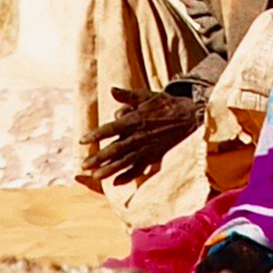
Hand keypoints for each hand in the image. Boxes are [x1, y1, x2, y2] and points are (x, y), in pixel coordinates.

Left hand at [79, 87, 200, 185]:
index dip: (96, 135)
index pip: (111, 128)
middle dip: (99, 157)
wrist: (189, 117)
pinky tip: (116, 182)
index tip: (82, 140)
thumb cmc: (165, 104)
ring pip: (125, 161)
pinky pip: (139, 169)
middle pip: (115, 149)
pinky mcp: (154, 157)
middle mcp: (139, 136)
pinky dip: (128, 176)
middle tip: (84, 165)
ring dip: (110, 169)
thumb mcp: (146, 95)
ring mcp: (147, 149)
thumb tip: (112, 90)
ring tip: (96, 176)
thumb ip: (128, 96)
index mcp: (135, 120)